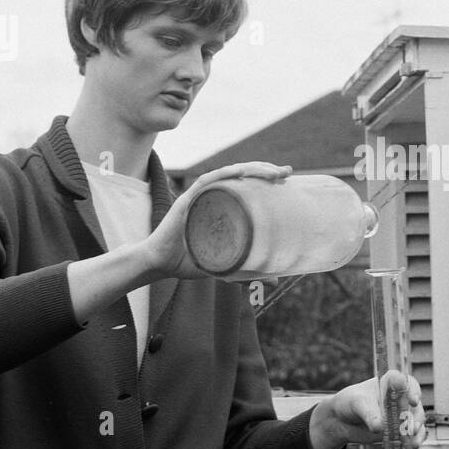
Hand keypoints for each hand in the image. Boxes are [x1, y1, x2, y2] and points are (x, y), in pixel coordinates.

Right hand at [141, 162, 291, 280]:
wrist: (160, 265)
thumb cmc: (190, 262)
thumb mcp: (226, 267)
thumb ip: (248, 271)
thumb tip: (276, 280)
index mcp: (224, 207)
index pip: (248, 187)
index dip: (267, 180)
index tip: (287, 180)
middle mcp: (214, 197)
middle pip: (243, 176)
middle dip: (266, 171)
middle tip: (288, 173)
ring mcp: (202, 195)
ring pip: (230, 174)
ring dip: (252, 169)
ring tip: (274, 172)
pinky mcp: (189, 198)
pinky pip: (210, 180)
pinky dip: (227, 173)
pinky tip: (243, 171)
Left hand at [309, 370, 425, 448]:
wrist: (343, 420)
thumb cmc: (350, 402)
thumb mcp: (358, 404)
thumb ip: (369, 414)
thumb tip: (379, 427)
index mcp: (391, 383)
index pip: (407, 383)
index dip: (413, 391)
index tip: (413, 401)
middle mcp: (400, 397)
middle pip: (415, 406)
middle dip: (416, 418)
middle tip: (411, 428)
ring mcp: (401, 414)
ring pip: (416, 421)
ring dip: (417, 432)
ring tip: (413, 444)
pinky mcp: (400, 429)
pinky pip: (411, 435)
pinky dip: (413, 442)